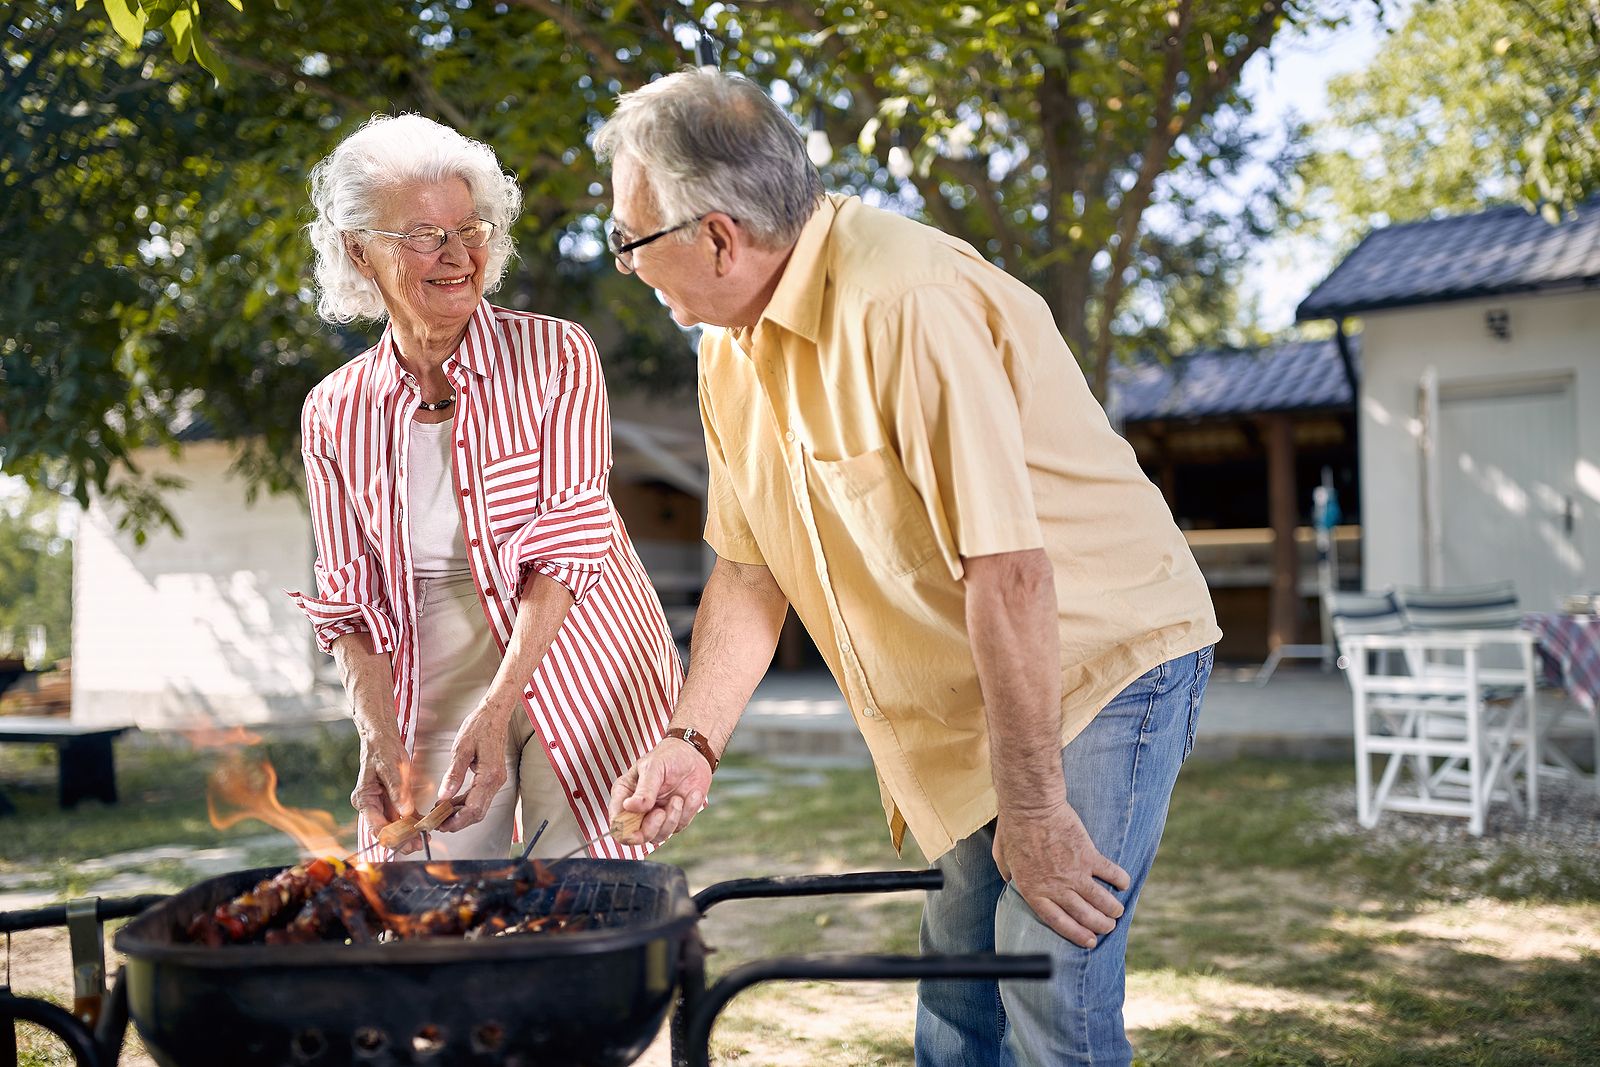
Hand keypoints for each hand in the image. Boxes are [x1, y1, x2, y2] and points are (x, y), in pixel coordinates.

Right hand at [351, 719, 414, 848]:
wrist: (381, 737)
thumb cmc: (382, 749)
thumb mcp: (391, 768)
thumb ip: (398, 791)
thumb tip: (405, 812)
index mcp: (364, 798)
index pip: (376, 826)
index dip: (393, 836)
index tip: (409, 840)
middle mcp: (370, 805)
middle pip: (385, 829)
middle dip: (402, 839)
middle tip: (420, 843)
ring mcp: (380, 804)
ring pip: (394, 825)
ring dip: (408, 833)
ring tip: (425, 838)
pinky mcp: (391, 800)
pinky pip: (401, 815)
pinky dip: (411, 821)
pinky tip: (424, 825)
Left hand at [432, 698, 513, 834]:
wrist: (495, 714)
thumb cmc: (480, 726)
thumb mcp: (461, 748)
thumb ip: (453, 774)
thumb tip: (444, 796)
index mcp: (489, 775)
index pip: (473, 808)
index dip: (456, 820)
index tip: (439, 823)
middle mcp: (496, 781)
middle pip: (477, 812)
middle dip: (457, 822)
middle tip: (437, 823)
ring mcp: (496, 780)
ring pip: (479, 807)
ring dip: (460, 814)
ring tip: (440, 814)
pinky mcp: (493, 777)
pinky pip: (479, 797)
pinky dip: (465, 803)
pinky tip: (451, 802)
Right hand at [607, 738, 712, 846]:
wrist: (693, 754)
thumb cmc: (668, 756)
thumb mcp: (653, 768)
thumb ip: (644, 789)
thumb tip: (629, 806)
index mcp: (624, 795)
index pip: (616, 823)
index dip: (625, 830)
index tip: (641, 818)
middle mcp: (637, 809)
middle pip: (636, 837)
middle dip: (651, 828)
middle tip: (661, 812)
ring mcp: (656, 816)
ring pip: (658, 837)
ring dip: (672, 819)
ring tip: (678, 798)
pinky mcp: (674, 818)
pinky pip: (679, 827)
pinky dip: (688, 811)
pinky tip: (691, 795)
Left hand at [993, 800, 1130, 949]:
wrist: (1031, 806)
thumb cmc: (1013, 828)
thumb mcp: (1002, 858)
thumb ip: (1008, 875)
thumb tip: (1010, 882)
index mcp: (1035, 891)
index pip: (1059, 922)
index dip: (1076, 934)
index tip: (1090, 941)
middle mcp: (1057, 888)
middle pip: (1084, 916)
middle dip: (1100, 926)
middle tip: (1108, 927)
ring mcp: (1075, 873)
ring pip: (1101, 900)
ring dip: (1112, 909)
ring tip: (1117, 912)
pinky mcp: (1089, 856)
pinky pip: (1111, 873)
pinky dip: (1121, 880)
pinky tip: (1124, 884)